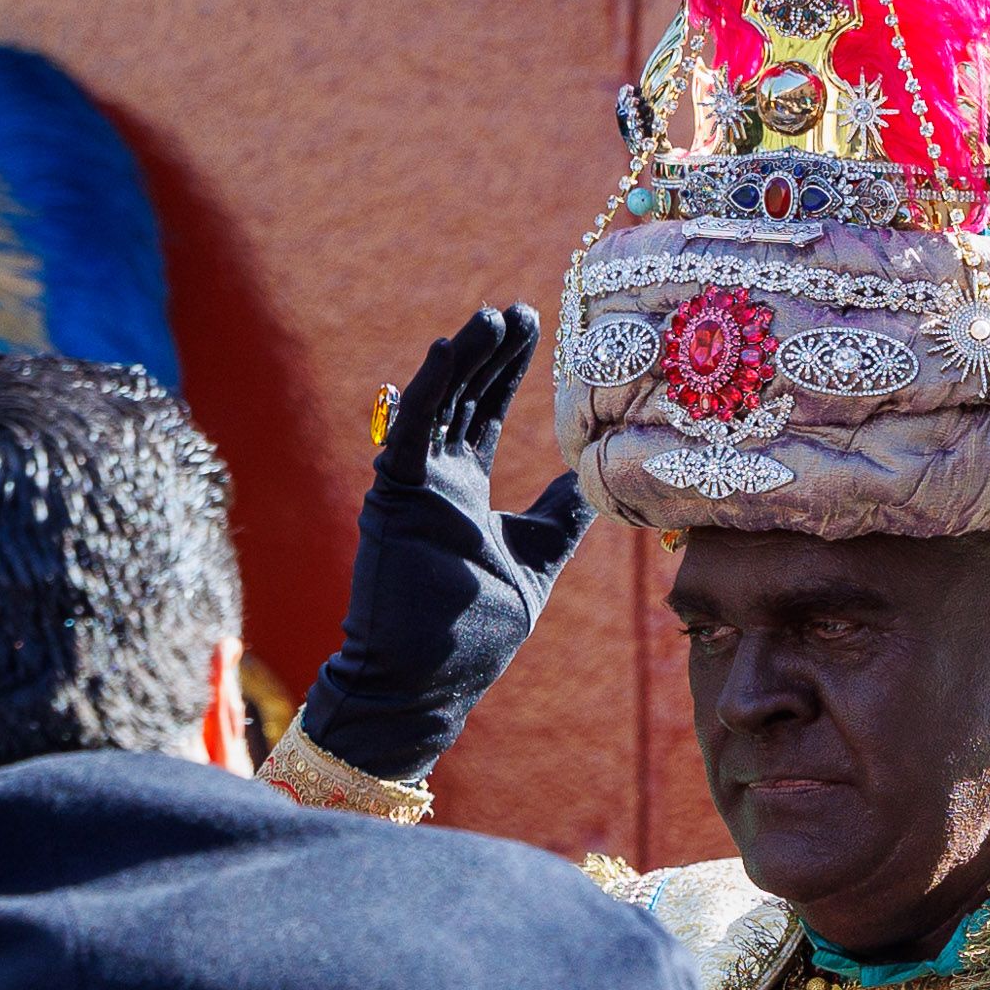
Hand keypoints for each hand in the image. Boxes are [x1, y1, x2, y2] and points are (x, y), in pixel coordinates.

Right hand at [300, 307, 595, 781]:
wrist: (430, 680)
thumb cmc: (475, 630)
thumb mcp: (535, 558)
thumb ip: (558, 515)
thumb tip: (594, 480)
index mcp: (462, 493)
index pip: (486, 415)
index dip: (508, 372)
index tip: (536, 329)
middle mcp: (434, 480)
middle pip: (466, 399)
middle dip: (493, 354)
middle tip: (521, 309)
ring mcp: (413, 486)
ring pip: (439, 403)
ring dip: (465, 357)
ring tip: (494, 317)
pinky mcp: (395, 497)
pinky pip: (412, 430)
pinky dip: (431, 387)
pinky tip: (453, 349)